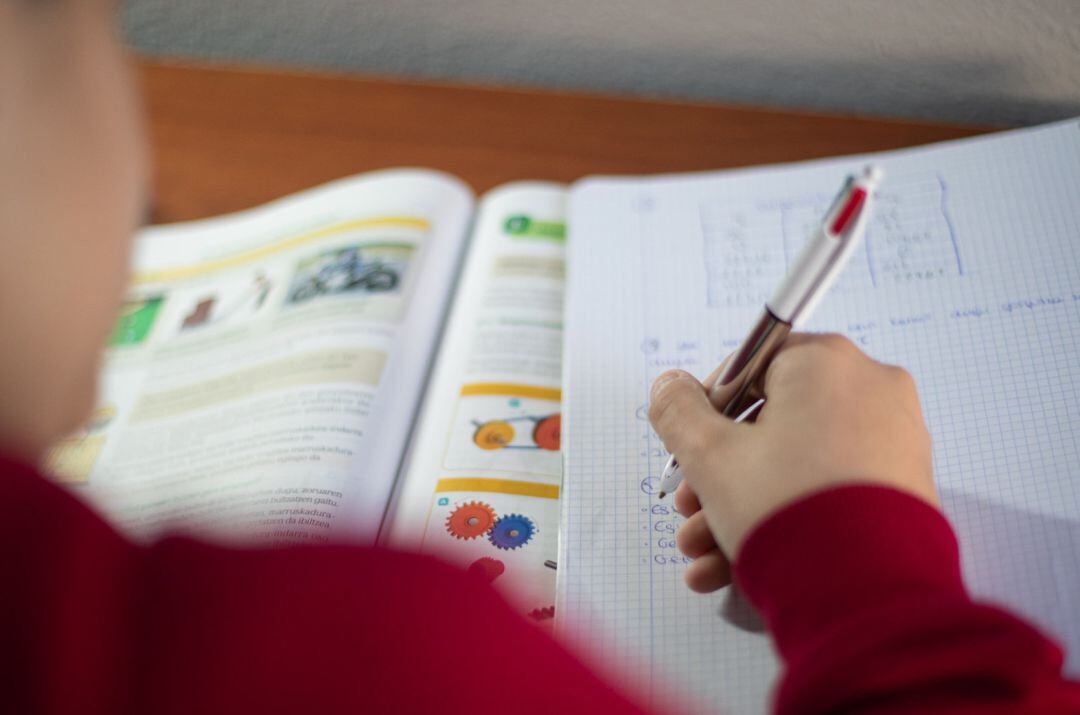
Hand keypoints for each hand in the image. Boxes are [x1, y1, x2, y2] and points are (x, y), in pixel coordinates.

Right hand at [648, 333, 937, 592]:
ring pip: (796, 464)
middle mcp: (870, 390)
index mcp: (826, 363)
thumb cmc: (784, 509)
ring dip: (740, 504)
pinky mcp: (905, 489)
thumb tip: (669, 386)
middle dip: (719, 473)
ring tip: (703, 550)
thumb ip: (678, 411)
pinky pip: (830, 491)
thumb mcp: (709, 455)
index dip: (709, 409)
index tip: (689, 447)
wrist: (863, 594)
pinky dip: (785, 517)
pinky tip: (732, 563)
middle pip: (771, 424)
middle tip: (691, 507)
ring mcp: (893, 441)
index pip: (751, 365)